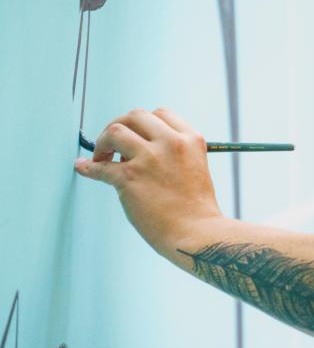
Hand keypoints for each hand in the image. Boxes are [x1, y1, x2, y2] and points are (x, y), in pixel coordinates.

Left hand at [74, 108, 223, 254]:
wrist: (197, 233)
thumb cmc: (196, 208)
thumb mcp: (196, 167)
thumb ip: (174, 153)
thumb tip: (135, 150)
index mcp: (190, 140)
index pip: (160, 114)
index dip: (143, 124)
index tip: (136, 137)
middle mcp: (171, 143)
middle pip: (135, 116)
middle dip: (119, 126)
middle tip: (112, 145)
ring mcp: (150, 159)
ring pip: (114, 131)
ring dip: (103, 142)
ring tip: (102, 158)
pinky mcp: (130, 178)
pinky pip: (100, 167)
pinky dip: (88, 167)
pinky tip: (83, 168)